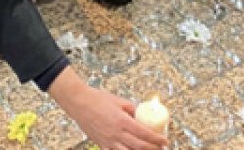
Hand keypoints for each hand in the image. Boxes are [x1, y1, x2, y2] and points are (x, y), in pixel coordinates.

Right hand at [50, 69, 167, 149]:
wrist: (79, 103)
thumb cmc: (97, 99)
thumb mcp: (119, 101)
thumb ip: (131, 109)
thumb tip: (140, 115)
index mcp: (122, 121)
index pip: (144, 133)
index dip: (156, 139)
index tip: (165, 140)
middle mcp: (116, 133)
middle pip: (139, 145)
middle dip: (152, 148)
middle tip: (161, 148)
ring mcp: (108, 140)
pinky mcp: (100, 144)